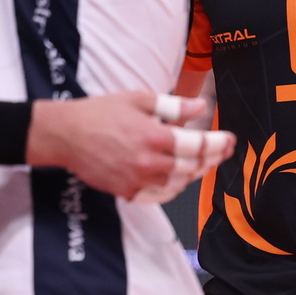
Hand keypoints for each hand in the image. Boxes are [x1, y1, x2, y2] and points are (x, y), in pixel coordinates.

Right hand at [28, 90, 234, 202]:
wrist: (65, 135)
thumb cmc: (100, 112)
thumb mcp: (139, 100)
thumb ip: (173, 106)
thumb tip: (201, 108)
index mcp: (154, 136)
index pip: (198, 145)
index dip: (218, 143)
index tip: (230, 140)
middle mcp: (149, 162)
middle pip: (193, 166)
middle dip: (213, 158)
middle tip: (224, 151)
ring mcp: (138, 180)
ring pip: (179, 182)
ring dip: (195, 173)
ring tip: (205, 162)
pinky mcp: (127, 191)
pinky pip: (159, 194)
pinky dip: (174, 187)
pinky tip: (180, 177)